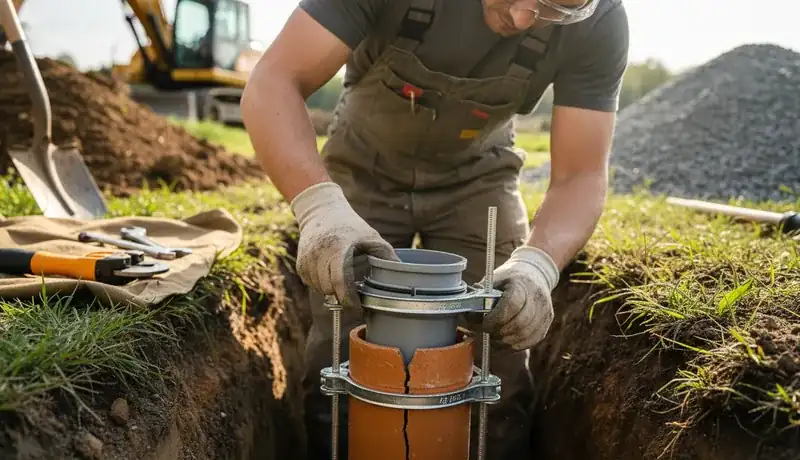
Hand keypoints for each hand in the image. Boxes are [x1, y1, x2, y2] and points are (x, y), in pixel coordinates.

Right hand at [290, 181, 399, 307]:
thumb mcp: (371, 236)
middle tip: (354, 292)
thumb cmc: (350, 226)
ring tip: (343, 275)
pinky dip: (322, 284)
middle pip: (330, 288)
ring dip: (332, 289)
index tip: (358, 309)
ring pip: (320, 289)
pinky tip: (330, 271)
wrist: (321, 212)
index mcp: (338, 248)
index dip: (349, 299)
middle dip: (342, 294)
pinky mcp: (300, 265)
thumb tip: (402, 277)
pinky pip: (312, 284)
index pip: (341, 281)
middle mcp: (319, 254)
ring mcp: (307, 260)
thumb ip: (386, 256)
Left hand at [474, 246, 559, 350]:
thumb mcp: (493, 280)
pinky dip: (516, 346)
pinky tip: (504, 343)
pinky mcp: (547, 322)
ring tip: (493, 340)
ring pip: (526, 335)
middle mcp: (537, 297)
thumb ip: (480, 297)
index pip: (511, 305)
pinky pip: (532, 340)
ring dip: (506, 342)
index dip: (496, 319)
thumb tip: (467, 317)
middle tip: (487, 335)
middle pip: (519, 323)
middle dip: (500, 333)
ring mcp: (545, 310)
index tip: (484, 325)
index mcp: (522, 284)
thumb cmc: (509, 278)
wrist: (535, 274)